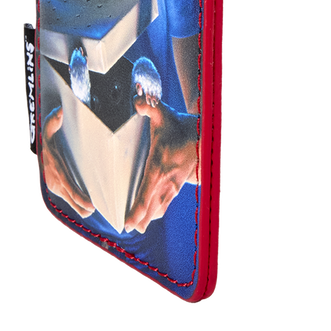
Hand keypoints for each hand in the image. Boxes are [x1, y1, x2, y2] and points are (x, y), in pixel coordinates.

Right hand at [41, 107, 94, 218]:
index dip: (80, 198)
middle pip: (71, 199)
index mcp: (55, 169)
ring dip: (80, 206)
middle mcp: (54, 181)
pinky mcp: (56, 188)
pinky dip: (77, 203)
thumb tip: (60, 111)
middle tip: (95, 208)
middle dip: (83, 206)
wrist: (37, 150)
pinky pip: (68, 199)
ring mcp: (54, 186)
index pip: (69, 187)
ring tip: (93, 209)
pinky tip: (86, 206)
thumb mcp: (47, 128)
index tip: (91, 204)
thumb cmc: (46, 139)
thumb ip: (53, 121)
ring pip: (70, 201)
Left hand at [124, 93, 198, 233]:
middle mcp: (166, 179)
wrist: (203, 135)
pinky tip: (151, 216)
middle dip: (140, 218)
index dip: (137, 210)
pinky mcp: (178, 184)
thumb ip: (148, 107)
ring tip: (138, 226)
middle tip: (128, 228)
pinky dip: (157, 211)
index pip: (146, 193)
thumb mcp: (163, 113)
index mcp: (159, 165)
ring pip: (160, 206)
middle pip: (151, 205)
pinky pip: (166, 202)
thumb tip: (137, 102)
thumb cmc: (179, 125)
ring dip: (148, 217)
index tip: (128, 222)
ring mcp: (174, 184)